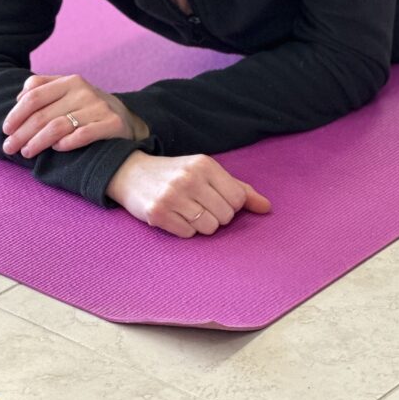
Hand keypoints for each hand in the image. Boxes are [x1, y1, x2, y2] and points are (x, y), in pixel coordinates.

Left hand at [2, 74, 148, 157]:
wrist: (126, 118)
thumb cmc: (87, 107)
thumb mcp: (68, 91)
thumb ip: (43, 88)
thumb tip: (19, 97)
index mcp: (69, 81)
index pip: (34, 97)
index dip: (16, 114)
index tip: (6, 130)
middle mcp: (84, 91)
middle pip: (42, 115)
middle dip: (21, 133)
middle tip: (8, 148)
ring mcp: (98, 107)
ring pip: (58, 127)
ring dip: (37, 142)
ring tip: (26, 153)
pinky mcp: (112, 124)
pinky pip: (83, 135)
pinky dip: (67, 143)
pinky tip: (56, 149)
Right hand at [107, 151, 271, 236]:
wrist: (131, 172)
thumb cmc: (176, 173)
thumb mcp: (207, 172)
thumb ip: (239, 189)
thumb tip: (267, 208)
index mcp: (204, 164)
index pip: (237, 199)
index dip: (230, 205)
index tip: (216, 199)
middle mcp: (189, 178)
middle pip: (225, 216)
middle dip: (216, 216)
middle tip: (199, 205)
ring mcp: (172, 196)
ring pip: (208, 228)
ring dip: (201, 225)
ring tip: (187, 210)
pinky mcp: (157, 213)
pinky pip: (188, 235)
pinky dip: (184, 229)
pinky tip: (174, 216)